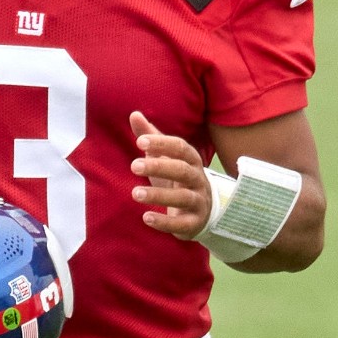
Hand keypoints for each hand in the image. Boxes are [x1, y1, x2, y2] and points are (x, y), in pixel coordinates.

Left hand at [129, 110, 211, 239]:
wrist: (203, 211)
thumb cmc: (177, 179)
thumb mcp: (165, 158)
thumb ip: (151, 139)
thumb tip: (134, 114)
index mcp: (191, 160)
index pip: (180, 148)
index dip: (162, 143)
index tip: (140, 141)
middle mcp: (198, 179)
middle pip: (182, 170)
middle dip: (159, 166)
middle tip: (134, 166)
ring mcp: (198, 201)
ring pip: (182, 197)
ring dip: (158, 195)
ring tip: (135, 193)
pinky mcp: (194, 223)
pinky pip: (182, 223)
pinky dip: (164, 222)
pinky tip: (146, 217)